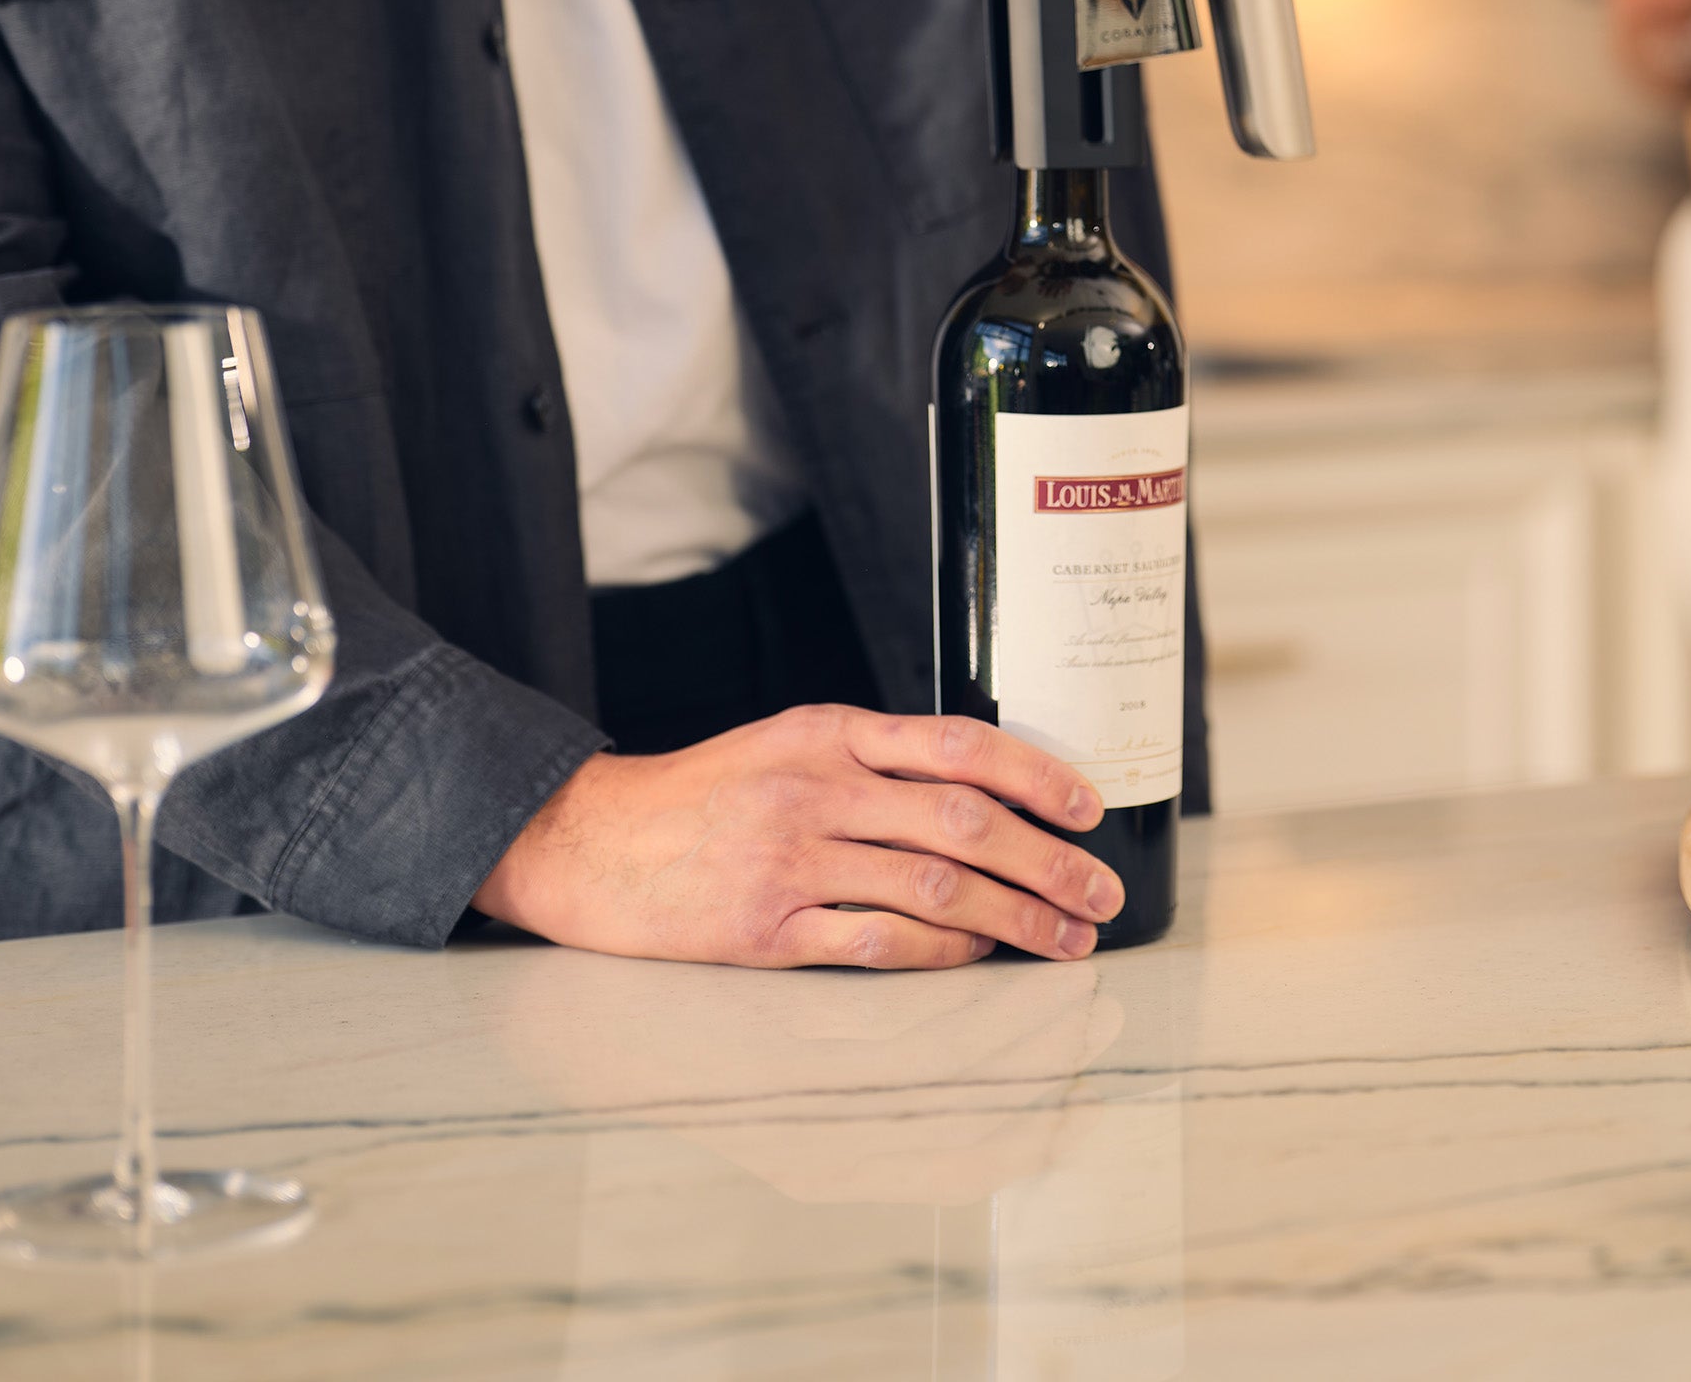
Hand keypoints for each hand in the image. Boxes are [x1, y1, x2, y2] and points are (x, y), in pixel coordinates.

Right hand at [470, 704, 1124, 969]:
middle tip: (1098, 893)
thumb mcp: (786, 743)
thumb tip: (979, 790)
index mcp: (829, 731)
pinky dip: (943, 952)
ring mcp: (793, 860)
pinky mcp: (768, 929)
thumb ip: (871, 758)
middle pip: (963, 822)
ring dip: (1015, 917)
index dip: (1035, 776)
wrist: (592, 841)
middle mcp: (818, 787)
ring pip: (935, 886)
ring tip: (1062, 939)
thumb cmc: (702, 795)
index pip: (958, 744)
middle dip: (1047, 861)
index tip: (1088, 807)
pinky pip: (879, 941)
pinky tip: (980, 958)